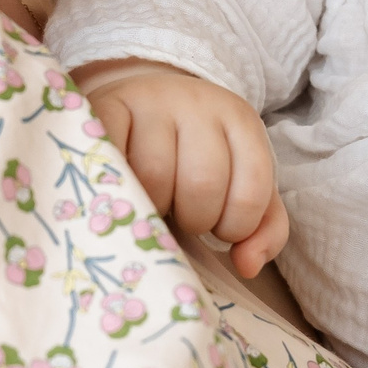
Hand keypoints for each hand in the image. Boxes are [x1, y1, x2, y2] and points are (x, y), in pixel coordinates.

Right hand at [78, 62, 287, 275]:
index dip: (234, 227)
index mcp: (240, 120)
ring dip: (152, 208)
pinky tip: (120, 192)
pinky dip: (114, 184)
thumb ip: (262, 227)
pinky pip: (110, 155)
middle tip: (181, 216)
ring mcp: (148, 101)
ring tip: (152, 204)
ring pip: (154, 176)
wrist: (149, 101)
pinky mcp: (105, 105)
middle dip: (194, 219)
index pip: (251, 193)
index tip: (219, 226)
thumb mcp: (240, 183)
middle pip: (202, 184)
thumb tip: (247, 266)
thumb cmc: (196, 157)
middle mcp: (197, 103)